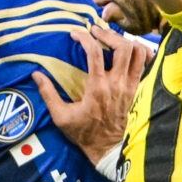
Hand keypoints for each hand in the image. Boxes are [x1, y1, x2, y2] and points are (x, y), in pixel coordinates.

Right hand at [34, 24, 154, 163]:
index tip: (75, 34)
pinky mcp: (137, 89)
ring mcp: (130, 86)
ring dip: (125, 41)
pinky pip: (145, 64)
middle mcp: (117, 84)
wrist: (107, 149)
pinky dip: (140, 53)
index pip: (94, 52)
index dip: (84, 38)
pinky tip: (128, 50)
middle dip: (108, 34)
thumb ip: (48, 93)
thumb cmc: (83, 133)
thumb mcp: (60, 116)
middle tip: (96, 32)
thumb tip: (36, 74)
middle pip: (122, 47)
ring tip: (112, 39)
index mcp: (98, 87)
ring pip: (138, 53)